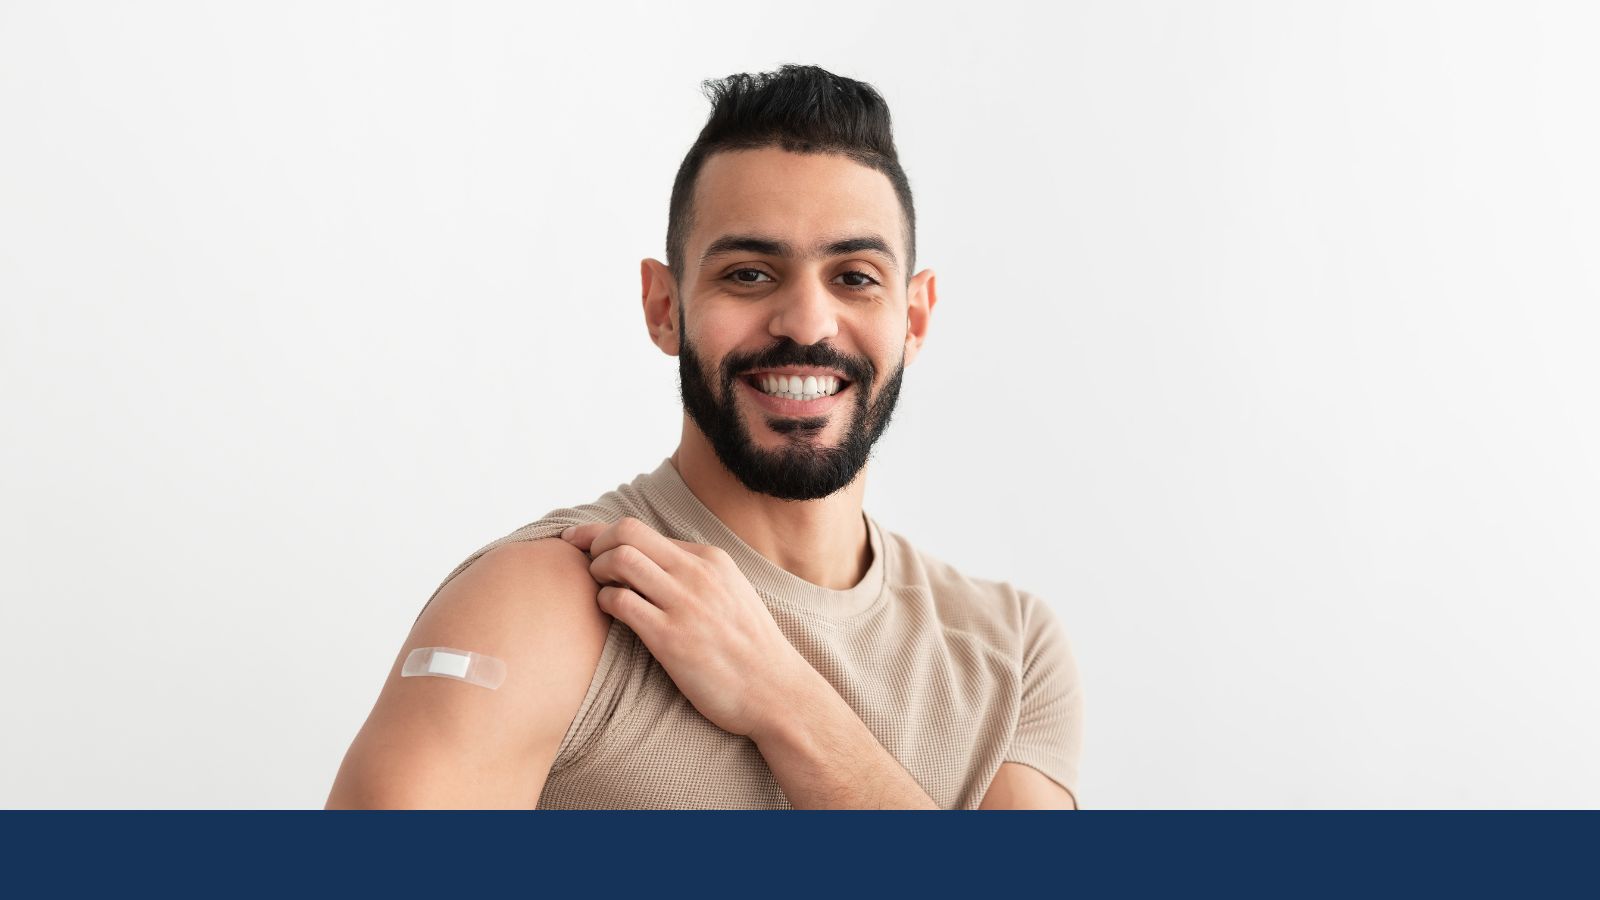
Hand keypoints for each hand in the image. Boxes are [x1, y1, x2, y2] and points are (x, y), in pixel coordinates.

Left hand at [560, 517, 816, 738]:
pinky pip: (621, 602)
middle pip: (627, 531)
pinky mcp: (671, 638)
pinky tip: (610, 614)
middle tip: (587, 566)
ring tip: (601, 590)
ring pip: (620, 559)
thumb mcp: (731, 594)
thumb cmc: (749, 650)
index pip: (643, 530)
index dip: (604, 534)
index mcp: (710, 559)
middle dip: (595, 544)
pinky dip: (604, 602)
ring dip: (597, 571)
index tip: (580, 541)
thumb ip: (698, 576)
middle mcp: (697, 573)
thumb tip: (656, 564)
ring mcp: (684, 603)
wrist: (776, 692)